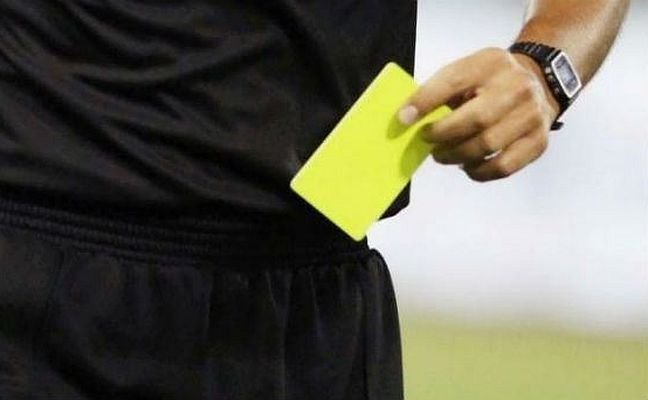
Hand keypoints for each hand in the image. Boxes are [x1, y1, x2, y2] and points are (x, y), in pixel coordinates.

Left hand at [399, 47, 560, 181]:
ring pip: (487, 146)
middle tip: (426, 141)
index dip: (426, 101)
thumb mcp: (467, 72)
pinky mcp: (538, 141)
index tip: (403, 118)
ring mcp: (532, 115)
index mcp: (491, 63)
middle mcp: (517, 87)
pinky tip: (467, 166)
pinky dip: (478, 171)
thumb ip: (440, 91)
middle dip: (443, 135)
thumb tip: (406, 118)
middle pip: (475, 120)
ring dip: (456, 156)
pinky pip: (503, 166)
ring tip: (443, 155)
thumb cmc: (490, 82)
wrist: (539, 82)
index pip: (454, 80)